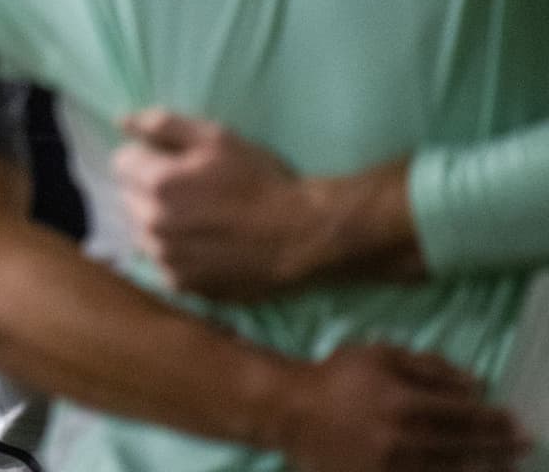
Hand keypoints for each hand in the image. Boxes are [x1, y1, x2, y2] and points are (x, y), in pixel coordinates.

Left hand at [114, 109, 317, 299]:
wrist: (301, 236)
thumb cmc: (260, 180)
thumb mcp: (216, 138)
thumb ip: (162, 125)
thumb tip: (121, 123)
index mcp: (157, 184)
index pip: (122, 162)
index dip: (149, 157)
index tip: (176, 162)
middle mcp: (152, 224)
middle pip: (129, 196)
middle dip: (151, 188)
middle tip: (193, 189)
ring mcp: (164, 258)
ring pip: (142, 229)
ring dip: (160, 220)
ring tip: (200, 217)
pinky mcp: (180, 284)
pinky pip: (161, 259)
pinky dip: (175, 250)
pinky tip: (206, 243)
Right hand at [272, 345, 528, 471]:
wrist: (291, 411)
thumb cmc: (336, 375)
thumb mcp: (379, 355)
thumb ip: (429, 367)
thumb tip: (476, 384)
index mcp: (403, 401)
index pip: (463, 413)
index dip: (493, 419)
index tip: (515, 421)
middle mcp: (402, 437)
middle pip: (463, 446)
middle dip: (497, 447)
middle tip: (523, 447)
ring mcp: (391, 465)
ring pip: (449, 470)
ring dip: (481, 468)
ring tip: (504, 466)